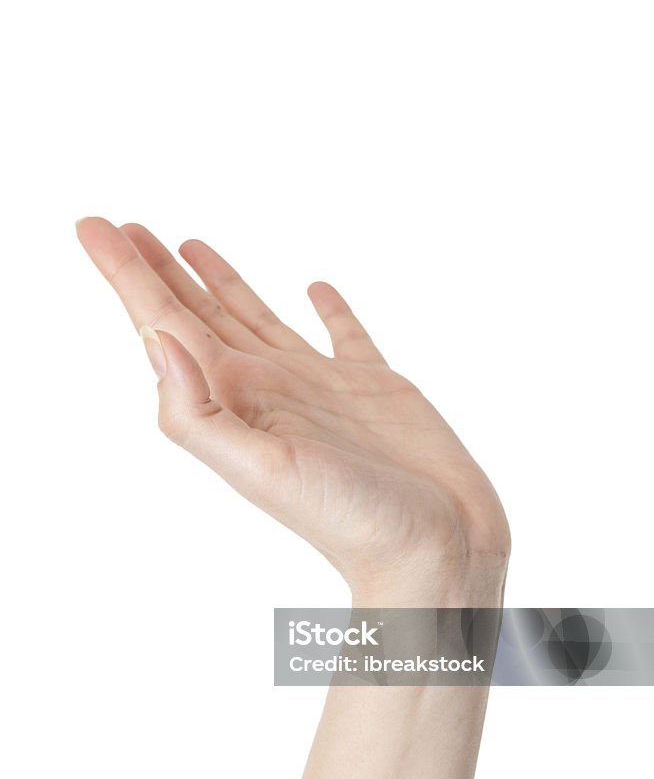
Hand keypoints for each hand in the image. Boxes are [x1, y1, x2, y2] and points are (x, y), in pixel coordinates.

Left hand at [76, 217, 509, 605]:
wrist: (435, 551)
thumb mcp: (261, 471)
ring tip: (189, 243)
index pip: (165, 324)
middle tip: (124, 228)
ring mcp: (320, 386)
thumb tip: (152, 339)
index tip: (92, 226)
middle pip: (200, 314)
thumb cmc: (350, 523)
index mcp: (237, 400)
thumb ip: (197, 412)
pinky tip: (314, 287)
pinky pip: (344, 334)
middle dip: (158, 272)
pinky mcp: (375, 387)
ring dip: (222, 281)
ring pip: (258, 317)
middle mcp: (270, 387)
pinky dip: (328, 308)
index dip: (126, 276)